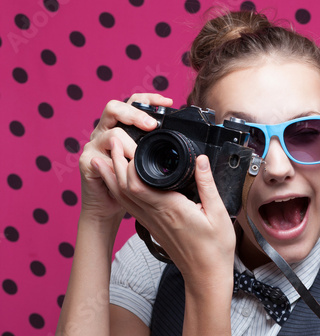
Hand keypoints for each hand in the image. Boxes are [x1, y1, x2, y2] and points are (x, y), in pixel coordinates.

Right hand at [79, 93, 172, 222]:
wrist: (109, 208)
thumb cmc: (133, 186)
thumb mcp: (149, 163)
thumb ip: (158, 150)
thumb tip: (186, 144)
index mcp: (122, 127)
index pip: (133, 102)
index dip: (149, 99)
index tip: (169, 102)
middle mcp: (105, 131)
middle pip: (115, 108)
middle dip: (135, 114)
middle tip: (152, 125)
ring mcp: (94, 145)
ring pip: (111, 133)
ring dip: (129, 144)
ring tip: (140, 156)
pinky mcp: (88, 162)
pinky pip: (101, 156)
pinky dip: (116, 161)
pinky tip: (127, 167)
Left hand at [97, 138, 235, 283]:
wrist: (206, 276)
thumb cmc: (214, 248)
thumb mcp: (218, 214)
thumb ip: (207, 184)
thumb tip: (200, 160)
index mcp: (171, 208)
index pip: (137, 184)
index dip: (125, 163)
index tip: (125, 142)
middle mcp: (156, 215)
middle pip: (124, 187)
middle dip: (114, 162)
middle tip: (113, 140)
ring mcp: (152, 223)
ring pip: (123, 197)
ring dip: (111, 177)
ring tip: (104, 157)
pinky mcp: (152, 228)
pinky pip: (130, 207)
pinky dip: (119, 192)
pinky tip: (117, 183)